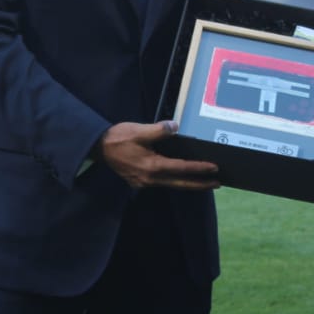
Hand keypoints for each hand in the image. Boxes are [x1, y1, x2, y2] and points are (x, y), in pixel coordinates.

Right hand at [98, 121, 220, 190]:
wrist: (98, 148)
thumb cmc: (118, 138)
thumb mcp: (139, 131)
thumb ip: (159, 130)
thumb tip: (175, 127)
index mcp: (153, 166)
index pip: (182, 168)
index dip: (199, 169)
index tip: (214, 169)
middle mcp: (150, 178)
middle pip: (180, 184)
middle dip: (199, 184)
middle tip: (216, 184)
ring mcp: (144, 182)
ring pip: (171, 185)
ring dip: (187, 184)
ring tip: (201, 182)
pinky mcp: (138, 181)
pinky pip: (161, 183)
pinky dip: (173, 181)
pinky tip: (178, 177)